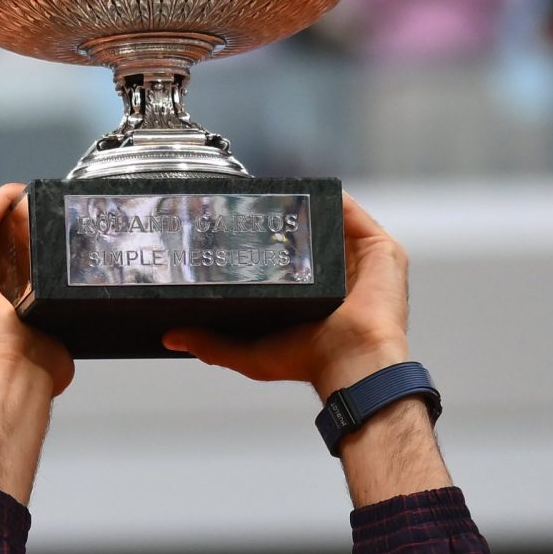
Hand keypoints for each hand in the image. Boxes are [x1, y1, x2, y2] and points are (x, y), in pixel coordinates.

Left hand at [161, 196, 409, 398]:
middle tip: (252, 204)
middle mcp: (341, 277)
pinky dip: (331, 198)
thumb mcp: (249, 353)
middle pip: (310, 236)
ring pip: (330, 221)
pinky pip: (354, 213)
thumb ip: (211, 344)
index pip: (289, 260)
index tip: (238, 228)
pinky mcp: (382, 251)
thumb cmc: (309, 361)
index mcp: (315, 299)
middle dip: (284, 221)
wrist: (351, 360)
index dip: (266, 243)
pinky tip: (306, 191)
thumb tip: (170, 336)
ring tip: (276, 192)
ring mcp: (362, 262)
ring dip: (306, 206)